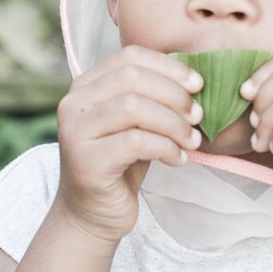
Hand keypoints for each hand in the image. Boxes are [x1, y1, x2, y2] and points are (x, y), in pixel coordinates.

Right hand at [54, 46, 203, 243]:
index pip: (130, 56)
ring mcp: (75, 131)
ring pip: (133, 106)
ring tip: (192, 140)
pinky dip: (166, 147)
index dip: (169, 66)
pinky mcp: (85, 161)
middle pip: (132, 77)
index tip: (198, 84)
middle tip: (198, 115)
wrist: (93, 214)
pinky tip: (178, 159)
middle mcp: (74, 102)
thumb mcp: (138, 122)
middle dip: (174, 94)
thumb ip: (153, 96)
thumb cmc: (122, 163)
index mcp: (86, 84)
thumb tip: (194, 78)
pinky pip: (135, 141)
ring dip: (173, 122)